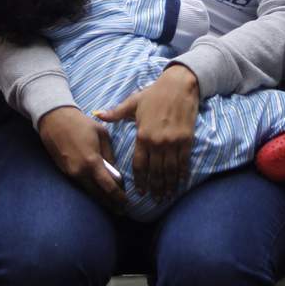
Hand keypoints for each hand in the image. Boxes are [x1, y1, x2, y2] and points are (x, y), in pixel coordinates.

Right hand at [38, 106, 125, 210]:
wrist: (54, 119)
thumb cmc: (81, 123)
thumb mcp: (102, 134)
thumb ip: (109, 154)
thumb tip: (114, 170)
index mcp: (92, 162)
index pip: (108, 186)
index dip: (118, 197)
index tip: (126, 203)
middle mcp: (81, 172)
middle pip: (98, 194)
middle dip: (111, 203)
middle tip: (121, 211)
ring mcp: (71, 173)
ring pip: (89, 191)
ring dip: (100, 198)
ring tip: (112, 205)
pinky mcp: (65, 171)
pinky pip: (81, 185)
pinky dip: (91, 190)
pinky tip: (98, 192)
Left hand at [95, 65, 197, 200]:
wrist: (179, 86)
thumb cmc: (154, 94)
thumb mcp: (133, 103)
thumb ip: (116, 113)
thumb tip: (98, 114)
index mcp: (142, 135)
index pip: (139, 164)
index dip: (140, 180)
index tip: (140, 191)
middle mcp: (157, 142)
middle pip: (155, 172)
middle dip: (155, 188)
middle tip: (155, 199)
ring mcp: (172, 142)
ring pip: (169, 170)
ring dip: (168, 185)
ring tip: (167, 196)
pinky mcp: (186, 140)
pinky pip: (183, 162)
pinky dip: (181, 174)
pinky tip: (180, 183)